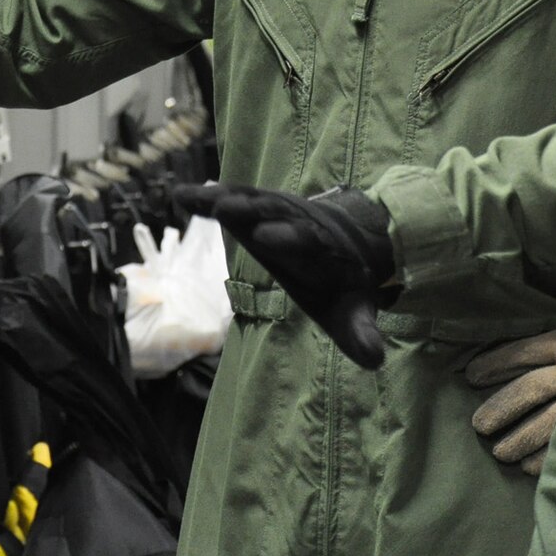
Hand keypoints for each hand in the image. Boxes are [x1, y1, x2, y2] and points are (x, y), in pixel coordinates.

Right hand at [172, 183, 394, 368]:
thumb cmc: (341, 282)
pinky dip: (209, 198)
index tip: (266, 237)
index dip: (290, 239)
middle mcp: (299, 224)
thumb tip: (375, 361)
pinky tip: (180, 194)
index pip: (307, 241)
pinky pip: (233, 200)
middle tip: (228, 209)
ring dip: (228, 199)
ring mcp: (277, 212)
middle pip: (276, 215)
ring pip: (253, 202)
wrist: (349, 237)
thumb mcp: (352, 308)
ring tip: (199, 198)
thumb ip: (360, 332)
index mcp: (322, 249)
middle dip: (254, 213)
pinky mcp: (257, 208)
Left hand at [467, 324, 555, 474]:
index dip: (495, 363)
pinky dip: (548, 457)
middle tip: (479, 426)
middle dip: (502, 408)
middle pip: (530, 388)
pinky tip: (529, 467)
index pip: (523, 352)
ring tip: (501, 453)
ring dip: (522, 439)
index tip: (471, 375)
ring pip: (549, 420)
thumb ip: (547, 342)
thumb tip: (495, 358)